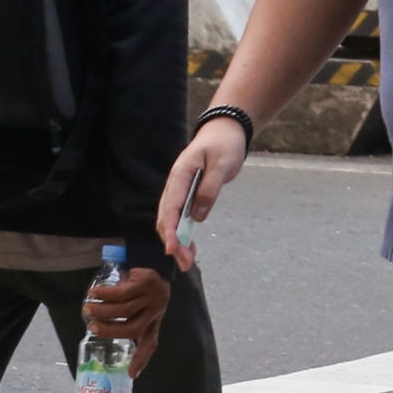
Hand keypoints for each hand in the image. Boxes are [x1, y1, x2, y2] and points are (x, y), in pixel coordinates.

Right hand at [85, 266, 169, 377]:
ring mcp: (153, 296)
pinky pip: (122, 292)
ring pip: (125, 309)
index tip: (131, 375)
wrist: (152, 259)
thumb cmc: (141, 287)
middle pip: (132, 328)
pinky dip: (104, 294)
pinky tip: (93, 293)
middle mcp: (156, 310)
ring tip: (87, 308)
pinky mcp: (146, 281)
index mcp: (154, 320)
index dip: (141, 359)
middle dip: (110, 330)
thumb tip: (98, 329)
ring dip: (102, 311)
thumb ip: (129, 318)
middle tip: (91, 326)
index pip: (150, 343)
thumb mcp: (140, 305)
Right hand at [151, 117, 248, 271]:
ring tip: (187, 261)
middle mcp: (175, 184)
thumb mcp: (222, 165)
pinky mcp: (188, 194)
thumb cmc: (224, 144)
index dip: (171, 230)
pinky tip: (189, 247)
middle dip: (173, 241)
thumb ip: (210, 189)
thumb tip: (198, 217)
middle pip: (167, 218)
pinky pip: (182, 216)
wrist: (225, 130)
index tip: (173, 248)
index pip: (170, 207)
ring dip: (177, 240)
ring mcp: (180, 190)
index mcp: (180, 175)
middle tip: (185, 262)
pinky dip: (184, 232)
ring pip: (172, 220)